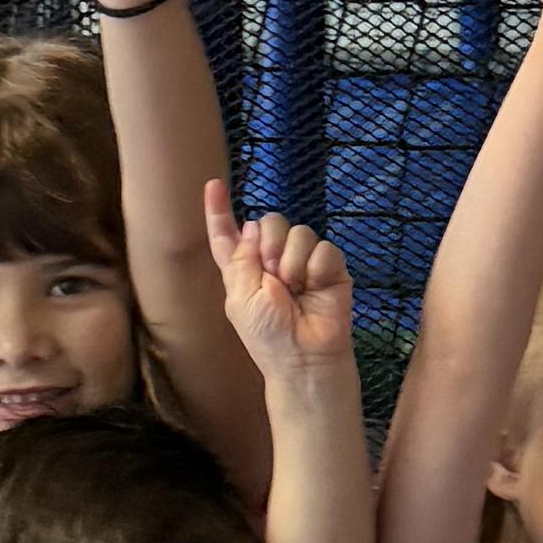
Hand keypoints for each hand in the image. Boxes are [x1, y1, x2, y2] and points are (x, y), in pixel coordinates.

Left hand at [202, 191, 356, 394]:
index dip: (219, 211)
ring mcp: (303, 262)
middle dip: (269, 244)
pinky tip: (314, 287)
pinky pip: (323, 247)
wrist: (304, 358)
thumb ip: (241, 257)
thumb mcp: (241, 297)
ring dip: (292, 260)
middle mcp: (272, 261)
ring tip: (295, 287)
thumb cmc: (268, 335)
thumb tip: (252, 224)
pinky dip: (316, 267)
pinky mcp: (329, 267)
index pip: (227, 235)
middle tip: (274, 275)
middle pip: (269, 223)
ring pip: (298, 231)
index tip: (213, 185)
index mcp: (243, 269)